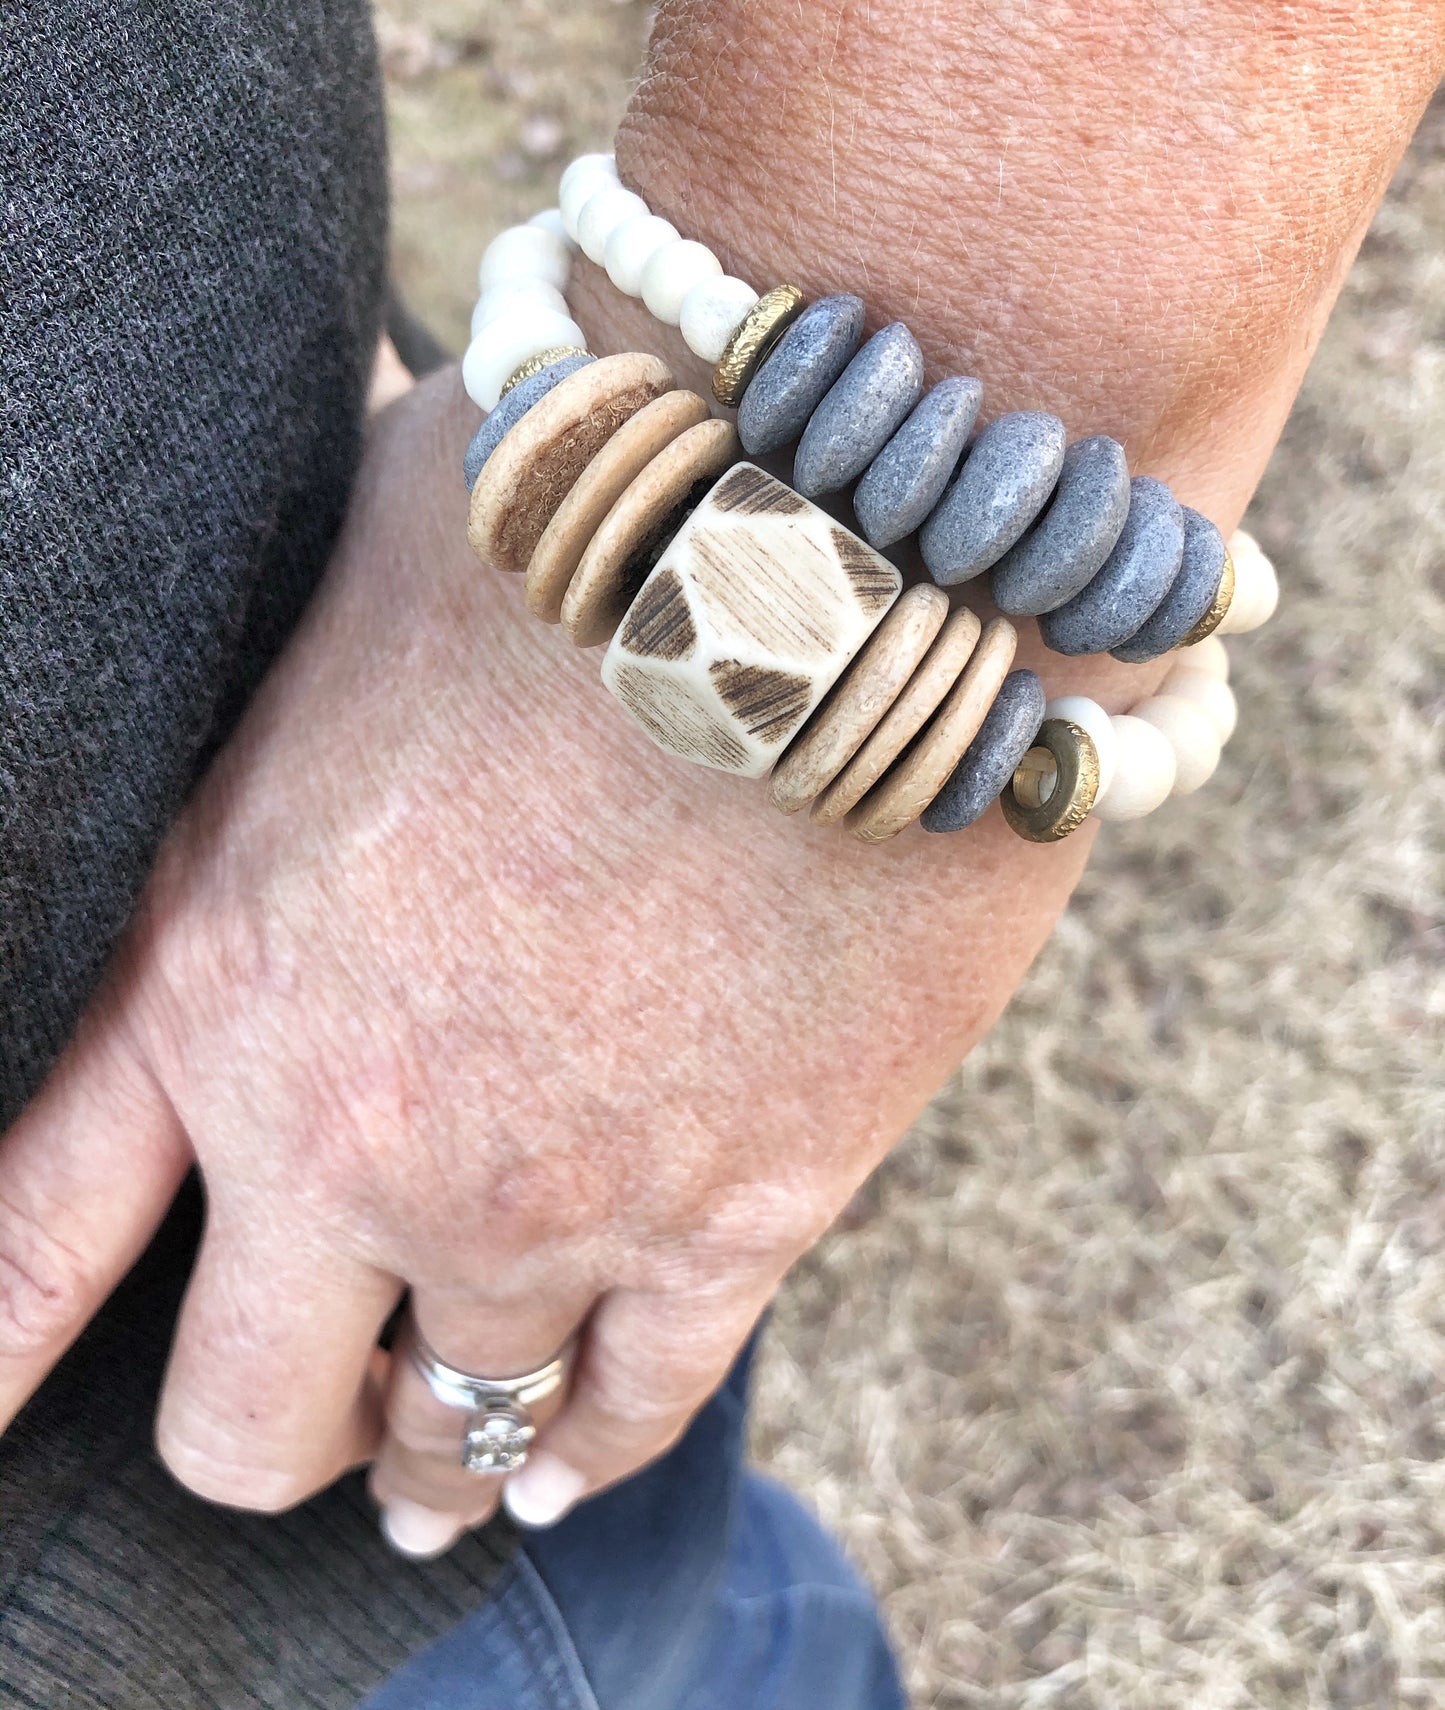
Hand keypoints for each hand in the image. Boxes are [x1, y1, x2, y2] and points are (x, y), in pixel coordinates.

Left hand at [0, 368, 1092, 1545]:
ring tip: (433, 1454)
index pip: (27, 1244)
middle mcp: (356, 1132)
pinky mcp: (736, 1206)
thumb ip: (276, 662)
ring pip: (449, 1436)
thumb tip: (279, 581)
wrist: (833, 554)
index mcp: (217, 968)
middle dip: (264, 1426)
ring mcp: (549, 1199)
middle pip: (245, 1417)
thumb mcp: (335, 582)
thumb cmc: (574, 517)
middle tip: (302, 1399)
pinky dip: (588, 1449)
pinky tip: (566, 1457)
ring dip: (432, 1449)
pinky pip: (632, 1406)